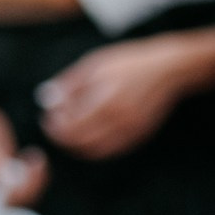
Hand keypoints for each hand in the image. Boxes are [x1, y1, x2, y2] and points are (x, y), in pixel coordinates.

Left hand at [37, 28, 214, 160]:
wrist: (169, 69)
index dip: (54, 126)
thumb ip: (69, 84)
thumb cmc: (128, 62)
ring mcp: (132, 131)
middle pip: (81, 143)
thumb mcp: (94, 65)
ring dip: (77, 145)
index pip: (71, 128)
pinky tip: (88, 133)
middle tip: (54, 125)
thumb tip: (46, 99)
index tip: (48, 116)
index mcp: (107, 103)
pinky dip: (95, 147)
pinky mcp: (140, 134)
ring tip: (68, 130)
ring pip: (96, 152)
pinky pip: (112, 150)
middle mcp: (121, 122)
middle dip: (62, 137)